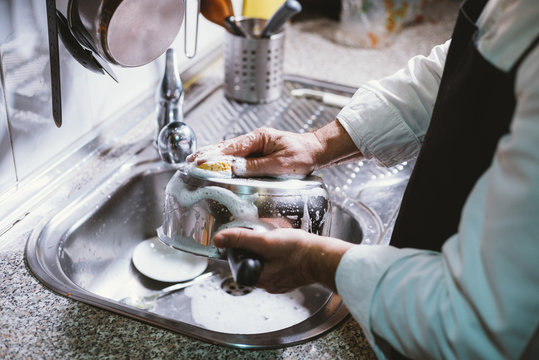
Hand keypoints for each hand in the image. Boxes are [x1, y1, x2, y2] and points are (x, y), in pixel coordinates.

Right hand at [187, 128, 323, 176]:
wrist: (317, 151)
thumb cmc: (303, 155)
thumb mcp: (280, 163)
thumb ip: (256, 166)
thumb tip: (234, 168)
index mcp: (258, 138)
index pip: (230, 148)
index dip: (213, 156)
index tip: (199, 161)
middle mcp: (255, 139)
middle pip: (226, 147)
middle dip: (207, 154)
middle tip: (189, 161)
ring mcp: (256, 145)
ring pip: (230, 151)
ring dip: (213, 156)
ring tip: (196, 162)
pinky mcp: (259, 152)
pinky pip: (238, 156)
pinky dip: (225, 160)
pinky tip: (217, 165)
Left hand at [213, 227, 353, 292]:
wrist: (324, 256)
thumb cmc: (298, 251)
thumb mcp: (265, 241)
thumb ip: (241, 239)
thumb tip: (219, 239)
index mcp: (260, 279)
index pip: (239, 264)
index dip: (240, 250)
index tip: (247, 239)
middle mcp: (270, 285)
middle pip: (253, 264)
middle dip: (257, 250)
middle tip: (266, 238)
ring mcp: (283, 282)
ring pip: (268, 264)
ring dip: (270, 252)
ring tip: (279, 241)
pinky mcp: (294, 276)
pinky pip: (282, 265)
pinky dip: (283, 256)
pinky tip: (289, 248)